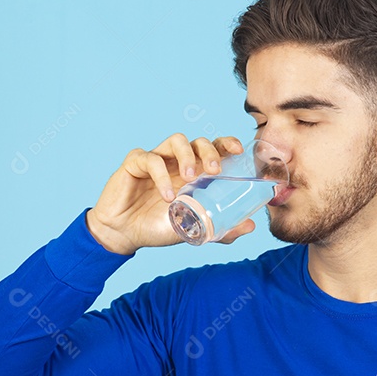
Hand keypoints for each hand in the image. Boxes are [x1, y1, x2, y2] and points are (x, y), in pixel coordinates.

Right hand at [85, 133, 255, 253]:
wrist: (125, 235)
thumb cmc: (160, 226)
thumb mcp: (195, 229)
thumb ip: (222, 229)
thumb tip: (252, 226)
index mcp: (194, 171)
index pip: (214, 148)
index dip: (227, 143)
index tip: (238, 150)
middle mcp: (177, 161)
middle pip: (198, 141)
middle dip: (210, 151)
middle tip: (215, 170)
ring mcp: (156, 159)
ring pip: (176, 140)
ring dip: (188, 156)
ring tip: (191, 177)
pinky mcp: (135, 163)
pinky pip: (150, 158)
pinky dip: (161, 175)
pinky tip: (167, 196)